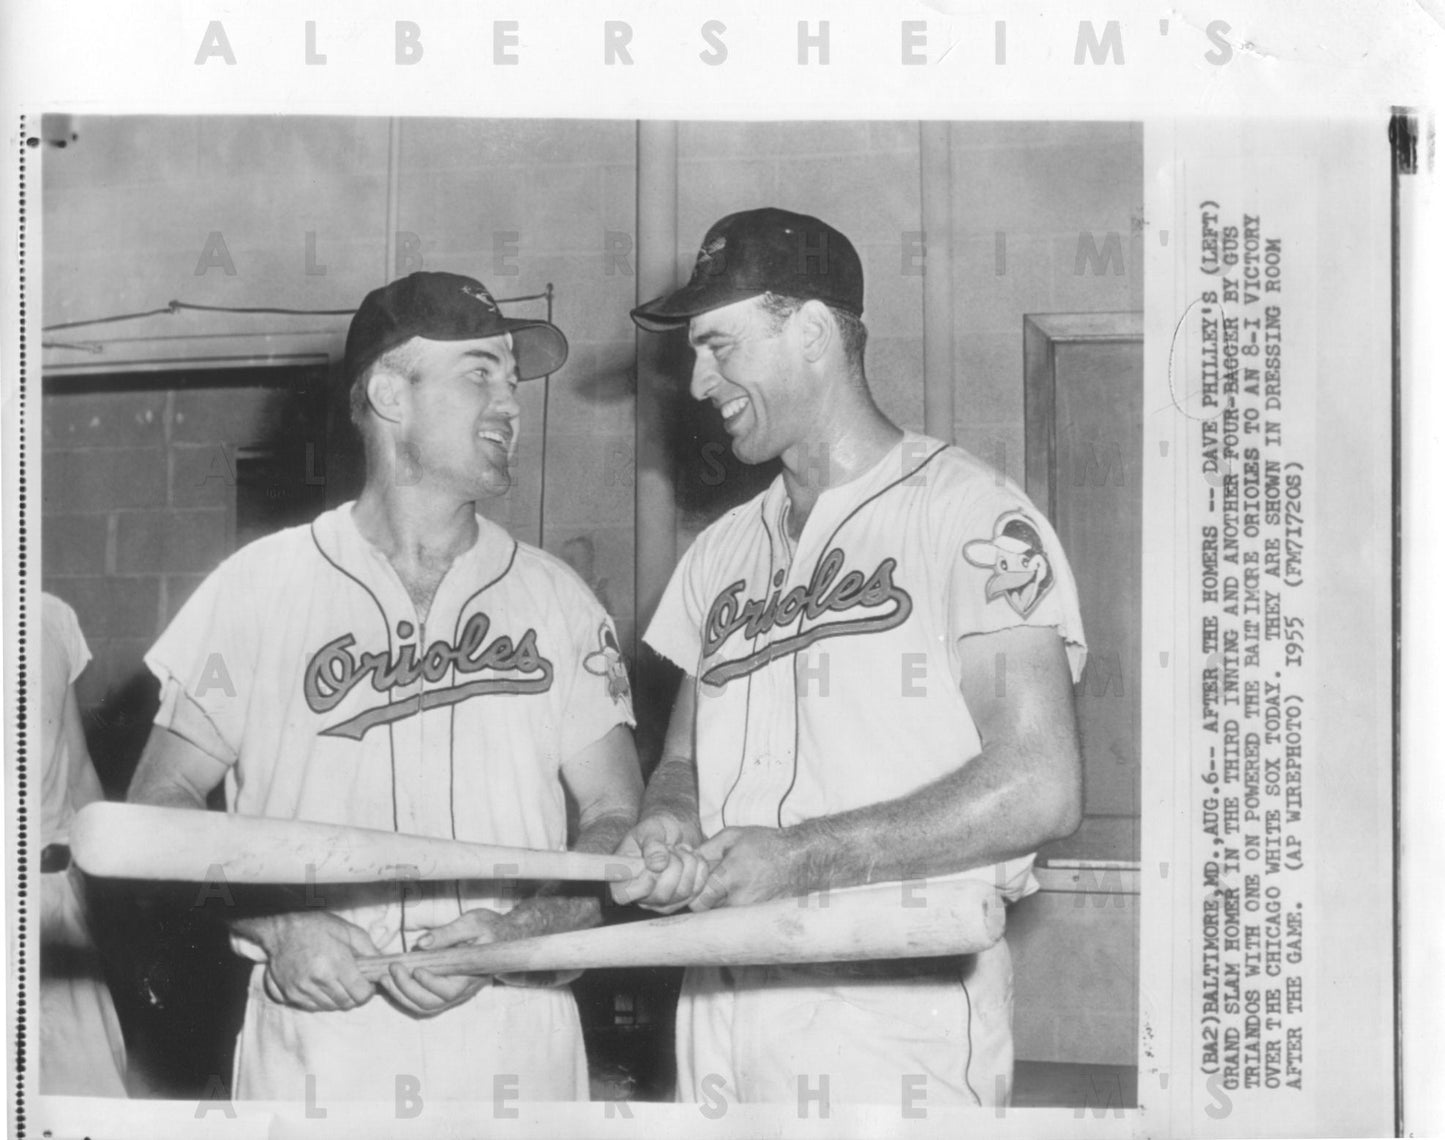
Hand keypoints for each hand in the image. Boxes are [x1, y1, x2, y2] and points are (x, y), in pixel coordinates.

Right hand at [260, 911, 378, 1011]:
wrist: (281, 931)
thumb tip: (383, 965)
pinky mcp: (291, 995)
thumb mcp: (348, 931)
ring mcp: (303, 990)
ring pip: (331, 1006)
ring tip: (336, 980)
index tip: (367, 983)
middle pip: (347, 1003)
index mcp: (336, 964)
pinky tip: (322, 984)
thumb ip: (368, 949)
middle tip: (353, 981)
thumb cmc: (316, 927)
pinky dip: (322, 1000)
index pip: (361, 994)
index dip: (368, 990)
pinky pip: (314, 1007)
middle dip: (354, 995)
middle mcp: (319, 980)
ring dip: (338, 998)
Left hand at [378, 908, 502, 1017]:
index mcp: (473, 973)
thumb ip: (447, 933)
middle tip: (392, 968)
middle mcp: (463, 989)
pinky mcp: (445, 988)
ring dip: (402, 995)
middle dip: (407, 989)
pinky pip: (424, 1000)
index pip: (449, 990)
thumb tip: (422, 944)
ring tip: (385, 977)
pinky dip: (406, 995)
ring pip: (425, 1006)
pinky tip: (392, 981)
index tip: (415, 968)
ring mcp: (454, 992)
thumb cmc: (491, 928)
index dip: (429, 983)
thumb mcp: (473, 922)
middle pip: (432, 1002)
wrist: (504, 936)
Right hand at [609, 812, 709, 912]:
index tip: (656, 862)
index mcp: (620, 878)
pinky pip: (696, 890)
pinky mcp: (680, 901)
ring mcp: (660, 902)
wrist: (673, 831)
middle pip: (661, 895)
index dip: (644, 880)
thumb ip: (652, 845)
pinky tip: (692, 857)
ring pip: (682, 892)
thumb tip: (657, 864)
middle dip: (673, 865)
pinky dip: (699, 869)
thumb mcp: (650, 829)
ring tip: (681, 849)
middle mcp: (639, 896)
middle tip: (671, 847)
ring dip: (688, 864)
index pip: (623, 895)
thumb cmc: (655, 829)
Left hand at [690, 826, 803, 910]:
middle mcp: (740, 900)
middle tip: (712, 883)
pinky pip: (737, 918)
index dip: (693, 894)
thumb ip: (705, 849)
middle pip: (708, 911)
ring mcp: (751, 913)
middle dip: (705, 898)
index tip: (698, 883)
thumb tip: (687, 860)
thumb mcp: (732, 836)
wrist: (800, 859)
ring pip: (722, 916)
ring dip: (720, 903)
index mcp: (730, 877)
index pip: (697, 903)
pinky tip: (743, 892)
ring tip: (731, 885)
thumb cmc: (765, 844)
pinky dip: (735, 908)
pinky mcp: (759, 918)